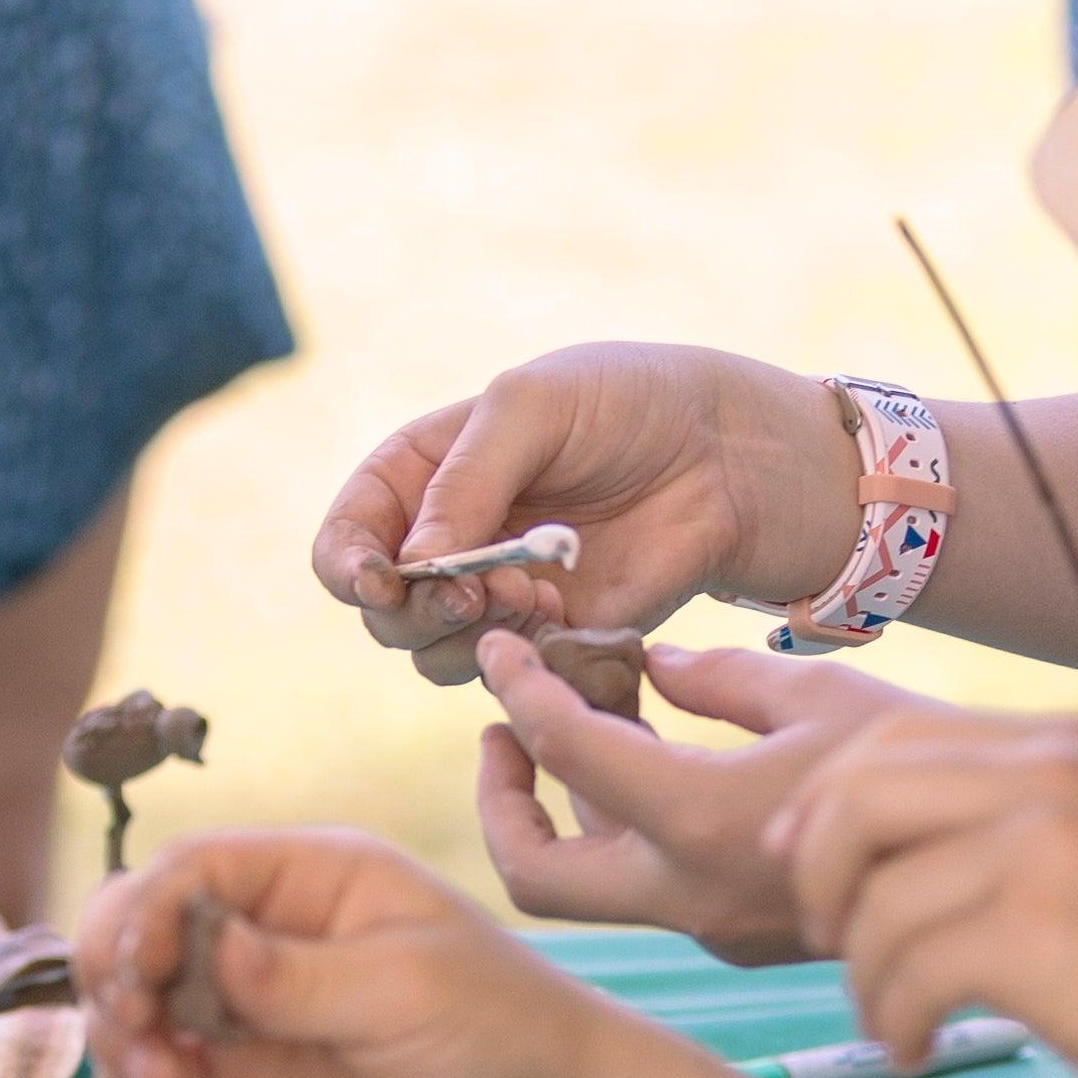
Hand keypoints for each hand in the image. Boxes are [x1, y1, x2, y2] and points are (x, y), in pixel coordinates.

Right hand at [72, 830, 637, 1077]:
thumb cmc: (496, 1021)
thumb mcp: (405, 988)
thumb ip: (300, 975)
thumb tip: (207, 948)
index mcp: (311, 876)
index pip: (194, 868)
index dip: (145, 911)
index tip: (136, 973)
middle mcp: (268, 928)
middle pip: (146, 926)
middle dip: (116, 972)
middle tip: (129, 1028)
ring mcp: (253, 1000)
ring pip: (142, 998)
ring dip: (119, 1034)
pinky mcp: (251, 1067)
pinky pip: (170, 1061)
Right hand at [309, 345, 844, 684]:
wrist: (732, 452)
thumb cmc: (630, 403)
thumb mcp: (532, 405)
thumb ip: (463, 480)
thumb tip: (410, 564)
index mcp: (422, 475)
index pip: (346, 539)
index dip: (348, 567)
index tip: (382, 580)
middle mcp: (448, 542)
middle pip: (380, 610)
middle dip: (415, 608)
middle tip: (477, 588)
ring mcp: (498, 597)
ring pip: (433, 654)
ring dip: (468, 633)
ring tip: (533, 592)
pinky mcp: (554, 640)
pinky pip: (509, 674)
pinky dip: (523, 655)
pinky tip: (566, 611)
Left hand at [468, 633, 902, 963]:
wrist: (1014, 869)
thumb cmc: (930, 761)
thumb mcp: (823, 695)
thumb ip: (722, 678)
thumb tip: (651, 664)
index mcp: (699, 820)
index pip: (565, 751)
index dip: (520, 689)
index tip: (504, 650)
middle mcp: (689, 894)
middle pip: (536, 875)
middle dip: (502, 800)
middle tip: (507, 728)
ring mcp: (714, 929)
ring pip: (593, 881)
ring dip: (571, 805)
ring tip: (599, 714)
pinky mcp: (741, 939)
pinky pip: (650, 884)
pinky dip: (629, 824)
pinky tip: (662, 756)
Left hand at [766, 690, 1077, 1077]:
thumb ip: (1018, 819)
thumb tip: (883, 837)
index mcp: (1068, 742)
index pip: (893, 736)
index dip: (825, 799)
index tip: (797, 859)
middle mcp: (1052, 772)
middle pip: (858, 797)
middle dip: (818, 873)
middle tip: (826, 942)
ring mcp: (1044, 845)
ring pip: (875, 899)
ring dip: (863, 974)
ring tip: (891, 1020)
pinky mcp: (1033, 929)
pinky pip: (906, 972)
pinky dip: (892, 1019)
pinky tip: (916, 1050)